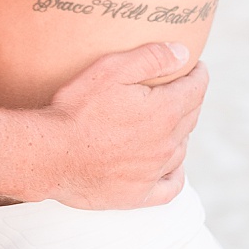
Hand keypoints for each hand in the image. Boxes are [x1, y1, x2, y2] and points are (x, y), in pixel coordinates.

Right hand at [44, 42, 207, 209]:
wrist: (49, 155)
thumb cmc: (76, 110)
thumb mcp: (111, 70)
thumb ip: (152, 58)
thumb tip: (184, 53)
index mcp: (165, 111)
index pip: (196, 89)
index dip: (199, 74)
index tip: (197, 67)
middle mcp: (166, 143)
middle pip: (191, 116)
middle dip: (190, 99)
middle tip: (183, 89)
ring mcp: (153, 171)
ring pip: (181, 148)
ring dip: (181, 132)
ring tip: (172, 121)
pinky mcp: (138, 195)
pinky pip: (170, 187)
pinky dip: (176, 174)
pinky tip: (174, 166)